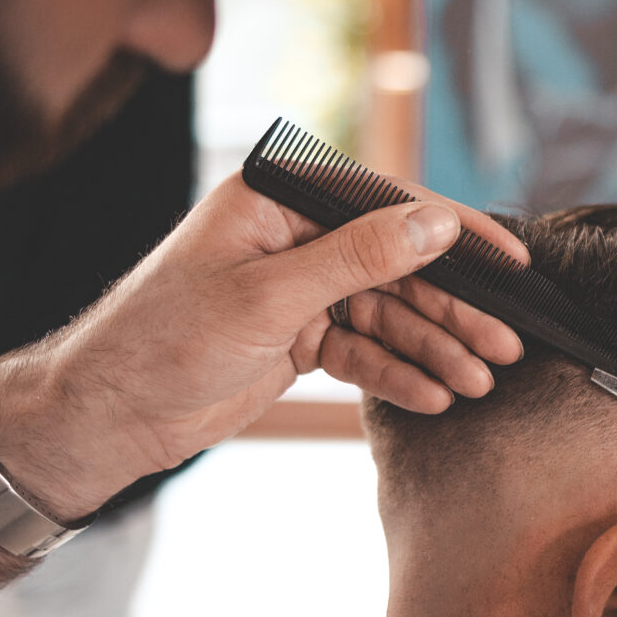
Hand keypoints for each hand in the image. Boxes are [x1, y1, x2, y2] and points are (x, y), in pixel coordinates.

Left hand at [0, 173, 528, 518]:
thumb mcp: (267, 297)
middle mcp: (293, 236)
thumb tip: (434, 224)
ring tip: (478, 383)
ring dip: (434, 349)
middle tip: (505, 347)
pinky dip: (398, 374)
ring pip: (388, 313)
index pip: (387, 205)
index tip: (511, 265)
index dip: (456, 235)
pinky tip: (435, 397)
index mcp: (278, 199)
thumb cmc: (161, 342)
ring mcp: (297, 288)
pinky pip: (364, 350)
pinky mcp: (296, 337)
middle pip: (398, 265)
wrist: (105, 417)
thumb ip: (357, 258)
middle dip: (454, 310)